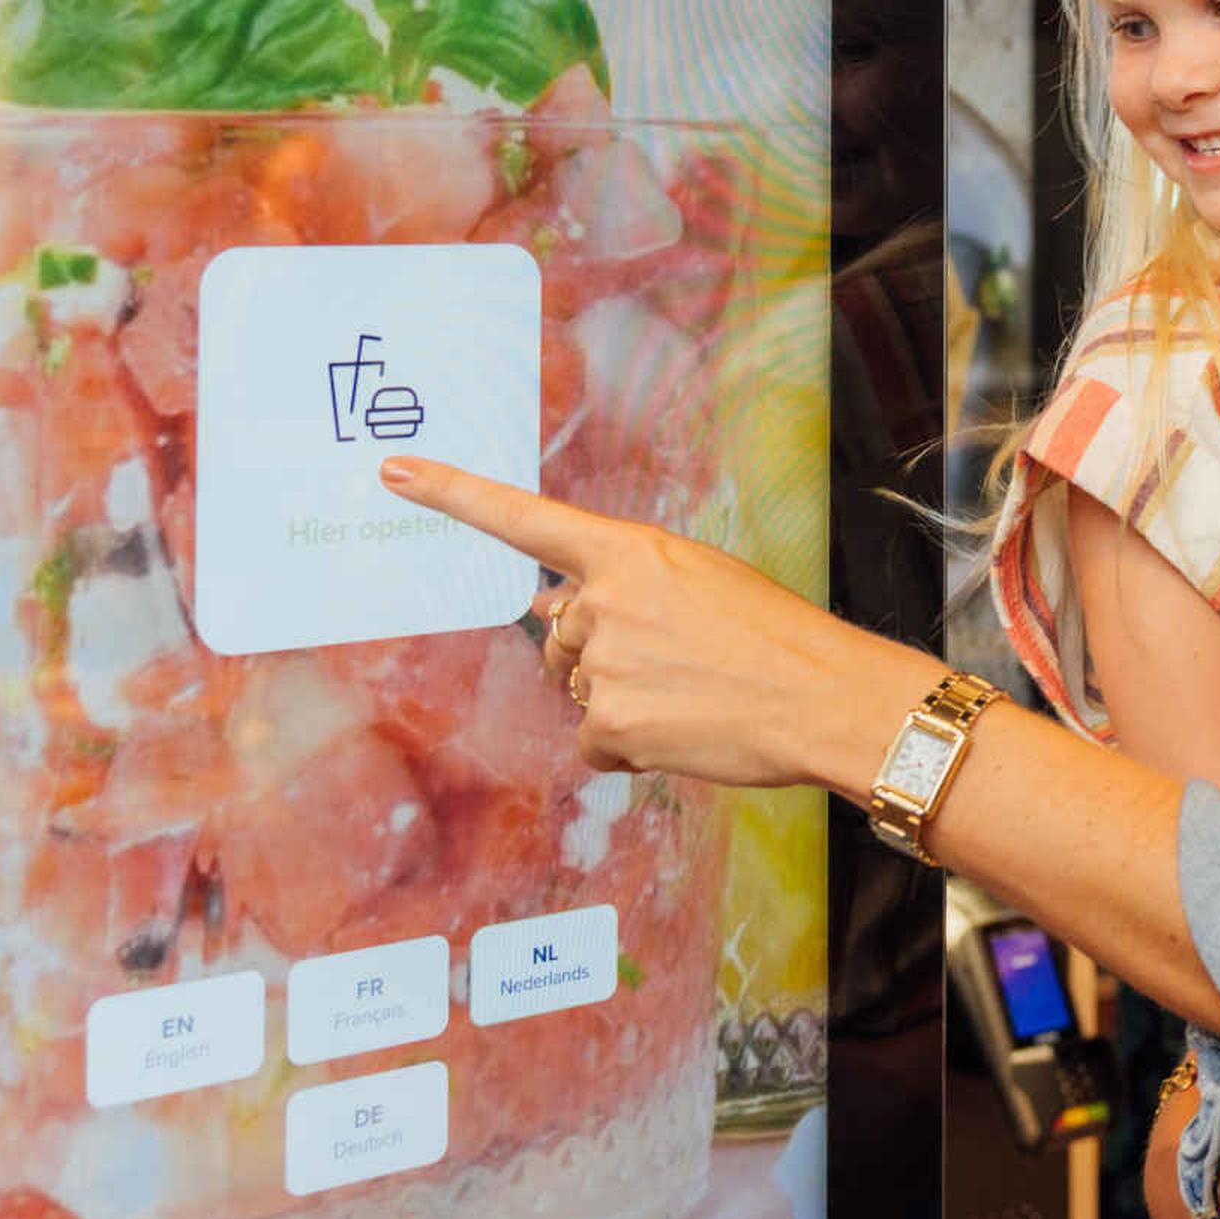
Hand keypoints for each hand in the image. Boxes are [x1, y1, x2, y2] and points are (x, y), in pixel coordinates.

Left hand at [379, 457, 925, 793]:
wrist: (827, 698)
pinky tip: (684, 732)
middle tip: (678, 660)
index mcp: (628, 551)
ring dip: (623, 699)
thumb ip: (626, 586)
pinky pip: (594, 740)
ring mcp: (603, 666)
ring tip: (694, 694)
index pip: (522, 518)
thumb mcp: (701, 581)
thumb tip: (556, 615)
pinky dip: (631, 745)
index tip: (392, 472)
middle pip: (558, 633)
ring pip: (580, 689)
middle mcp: (603, 602)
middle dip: (599, 650)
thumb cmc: (778, 637)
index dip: (452, 494)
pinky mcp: (612, 726)